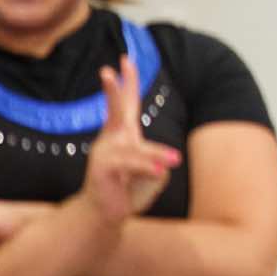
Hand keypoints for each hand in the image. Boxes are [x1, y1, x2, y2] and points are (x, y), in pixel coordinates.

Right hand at [74, 55, 180, 224]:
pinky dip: (146, 168)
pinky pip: (129, 166)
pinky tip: (160, 171)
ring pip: (135, 150)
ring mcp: (104, 154)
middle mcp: (111, 140)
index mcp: (123, 135)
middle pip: (115, 111)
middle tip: (108, 70)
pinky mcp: (102, 170)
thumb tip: (158, 165)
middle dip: (113, 90)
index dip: (128, 82)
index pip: (127, 104)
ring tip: (174, 161)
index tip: (125, 60)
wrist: (106, 215)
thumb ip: (156, 163)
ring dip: (155, 157)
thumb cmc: (129, 190)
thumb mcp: (152, 173)